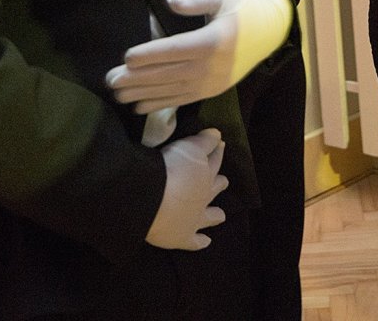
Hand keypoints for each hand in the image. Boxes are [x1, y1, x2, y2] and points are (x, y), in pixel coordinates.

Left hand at [106, 0, 291, 113]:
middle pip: (168, 74)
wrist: (271, 32)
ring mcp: (212, 82)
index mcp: (213, 41)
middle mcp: (212, 66)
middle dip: (137, 79)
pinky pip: (182, 100)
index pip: (176, 49)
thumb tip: (171, 1)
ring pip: (172, 91)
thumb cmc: (243, 9)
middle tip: (110, 80)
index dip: (150, 55)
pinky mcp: (212, 91)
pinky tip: (140, 107)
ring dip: (143, 94)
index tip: (126, 58)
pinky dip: (160, 105)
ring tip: (118, 95)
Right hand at [145, 128, 227, 250]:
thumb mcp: (188, 146)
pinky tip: (206, 242)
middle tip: (224, 180)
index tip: (221, 145)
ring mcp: (195, 219)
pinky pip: (195, 241)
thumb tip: (219, 135)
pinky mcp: (183, 237)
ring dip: (215, 214)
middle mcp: (204, 197)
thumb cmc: (170, 168)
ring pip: (210, 216)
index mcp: (204, 173)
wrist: (154, 199)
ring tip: (221, 214)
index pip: (213, 159)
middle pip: (215, 188)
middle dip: (219, 182)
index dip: (217, 150)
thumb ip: (204, 141)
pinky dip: (201, 241)